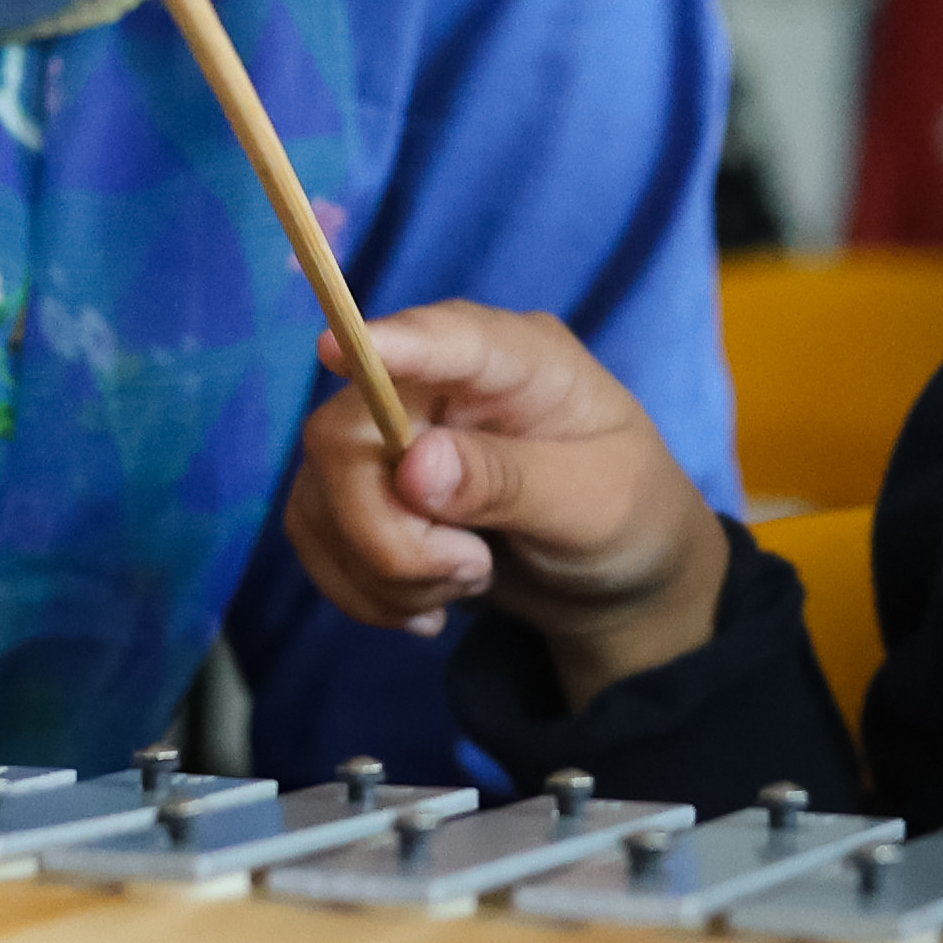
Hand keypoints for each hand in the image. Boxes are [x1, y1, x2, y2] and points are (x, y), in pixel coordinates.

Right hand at [280, 301, 723, 707]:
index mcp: (516, 359)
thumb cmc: (627, 516)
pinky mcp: (365, 490)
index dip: (389, 344)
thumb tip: (414, 467)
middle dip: (389, 532)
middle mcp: (440, 382)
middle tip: (471, 571)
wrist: (618, 582)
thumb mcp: (593, 502)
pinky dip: (362, 587)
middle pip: (346, 434)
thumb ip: (509, 481)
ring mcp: (394, 434)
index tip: (332, 349)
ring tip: (468, 584)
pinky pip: (315, 533)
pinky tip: (425, 606)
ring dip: (383, 570)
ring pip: (321, 495)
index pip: (445, 336)